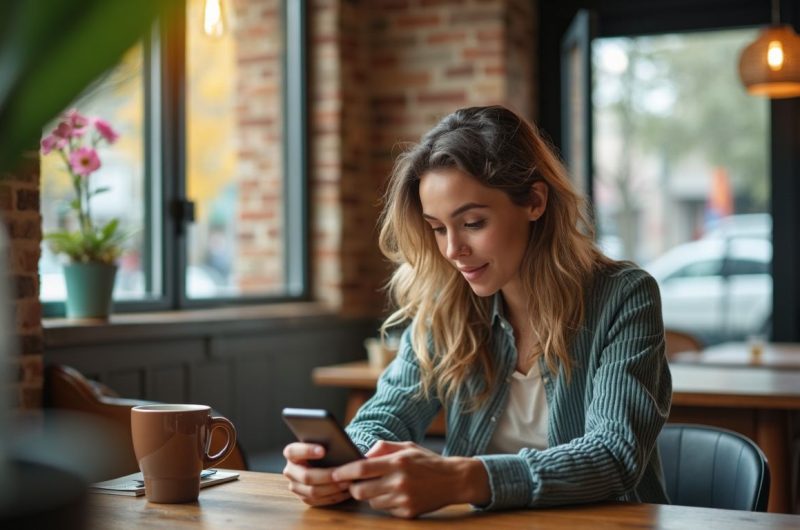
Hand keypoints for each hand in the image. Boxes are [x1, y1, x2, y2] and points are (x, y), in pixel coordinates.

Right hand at [282, 442, 351, 505]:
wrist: (324, 462)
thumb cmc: (326, 449)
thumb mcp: (324, 442)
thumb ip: (326, 441)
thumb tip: (338, 443)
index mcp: (291, 453)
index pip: (293, 451)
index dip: (307, 450)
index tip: (324, 450)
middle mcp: (290, 470)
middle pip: (306, 476)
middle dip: (327, 475)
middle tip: (344, 472)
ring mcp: (295, 486)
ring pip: (313, 491)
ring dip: (333, 488)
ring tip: (349, 482)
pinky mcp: (304, 498)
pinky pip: (318, 501)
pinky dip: (334, 496)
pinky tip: (347, 491)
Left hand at [331, 440, 489, 518]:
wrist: (454, 480)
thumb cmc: (427, 461)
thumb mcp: (406, 446)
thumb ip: (382, 447)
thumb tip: (361, 455)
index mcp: (397, 463)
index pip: (361, 469)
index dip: (344, 472)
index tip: (334, 473)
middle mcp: (399, 482)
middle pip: (360, 490)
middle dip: (353, 487)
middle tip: (354, 482)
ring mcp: (404, 499)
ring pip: (371, 502)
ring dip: (369, 495)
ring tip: (380, 486)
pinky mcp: (408, 513)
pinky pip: (385, 510)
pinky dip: (385, 503)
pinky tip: (395, 494)